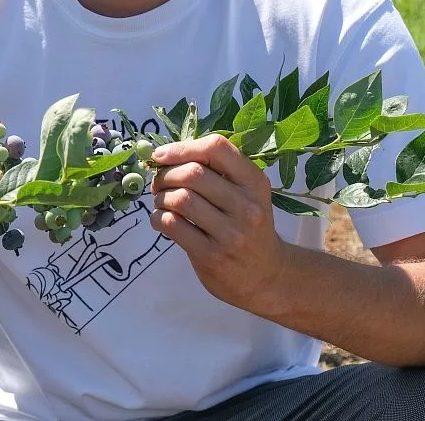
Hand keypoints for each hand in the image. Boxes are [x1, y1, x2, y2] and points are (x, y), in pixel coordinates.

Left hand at [149, 134, 291, 313]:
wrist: (266, 276)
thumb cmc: (248, 226)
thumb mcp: (247, 194)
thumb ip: (217, 172)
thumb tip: (165, 156)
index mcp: (254, 182)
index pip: (216, 148)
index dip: (182, 148)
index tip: (161, 155)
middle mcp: (246, 206)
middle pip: (192, 174)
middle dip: (165, 175)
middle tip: (158, 183)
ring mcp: (230, 233)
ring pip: (180, 199)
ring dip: (161, 197)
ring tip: (161, 201)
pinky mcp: (211, 255)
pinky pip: (172, 225)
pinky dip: (158, 217)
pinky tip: (161, 219)